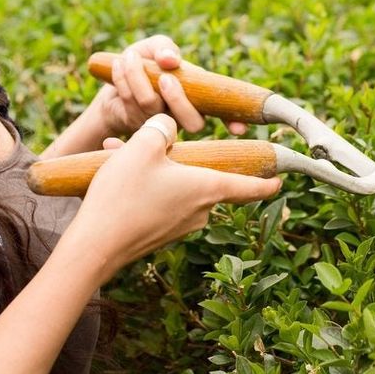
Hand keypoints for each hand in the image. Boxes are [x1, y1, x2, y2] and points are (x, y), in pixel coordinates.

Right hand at [63, 115, 280, 281]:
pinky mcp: (158, 234)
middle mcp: (200, 211)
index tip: (280, 180)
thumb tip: (168, 127)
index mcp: (207, 189)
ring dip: (155, 168)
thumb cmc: (124, 195)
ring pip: (177, 186)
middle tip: (152, 140)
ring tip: (121, 153)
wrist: (94, 246)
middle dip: (181, 156)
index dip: (267, 181)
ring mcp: (179, 226)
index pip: (249, 186)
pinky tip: (115, 173)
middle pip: (205, 178)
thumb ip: (162, 128)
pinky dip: (144, 185)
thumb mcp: (143, 147)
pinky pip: (160, 200)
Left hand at [95, 35, 247, 135]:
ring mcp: (160, 123)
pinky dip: (123, 80)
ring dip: (139, 79)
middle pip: (193, 123)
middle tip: (165, 78)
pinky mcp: (135, 125)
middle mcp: (182, 114)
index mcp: (198, 94)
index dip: (232, 122)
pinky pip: (131, 105)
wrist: (113, 74)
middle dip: (179, 100)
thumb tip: (171, 60)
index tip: (239, 129)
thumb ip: (165, 47)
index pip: (222, 112)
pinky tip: (118, 65)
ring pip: (154, 109)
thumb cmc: (145, 60)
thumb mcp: (156, 47)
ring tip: (130, 57)